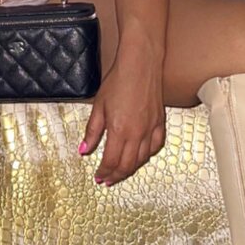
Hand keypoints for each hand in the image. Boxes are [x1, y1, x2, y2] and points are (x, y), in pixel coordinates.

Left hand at [79, 49, 166, 185]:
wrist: (140, 64)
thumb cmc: (118, 81)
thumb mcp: (98, 106)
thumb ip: (92, 131)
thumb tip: (83, 150)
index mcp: (119, 131)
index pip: (111, 161)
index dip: (104, 172)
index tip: (98, 177)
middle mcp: (137, 134)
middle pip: (127, 165)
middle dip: (116, 176)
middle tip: (107, 180)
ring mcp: (151, 129)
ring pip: (142, 159)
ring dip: (130, 169)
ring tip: (121, 172)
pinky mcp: (160, 122)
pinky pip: (156, 146)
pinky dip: (147, 155)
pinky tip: (140, 156)